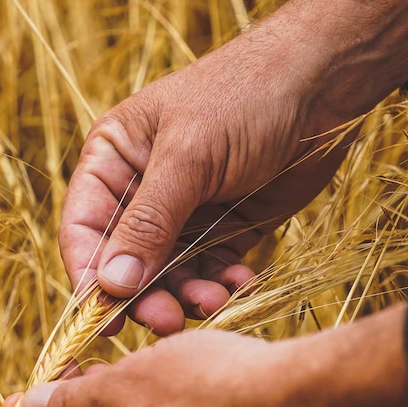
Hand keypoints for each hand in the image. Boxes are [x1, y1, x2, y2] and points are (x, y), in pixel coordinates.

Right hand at [60, 0, 407, 334]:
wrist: (323, 85)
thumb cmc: (245, 99)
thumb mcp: (188, 157)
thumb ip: (148, 223)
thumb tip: (110, 286)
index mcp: (114, 158)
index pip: (84, 228)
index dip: (88, 276)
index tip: (104, 318)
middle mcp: (143, 189)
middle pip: (126, 261)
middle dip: (145, 294)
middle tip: (167, 321)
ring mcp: (186, 212)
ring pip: (170, 274)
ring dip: (188, 295)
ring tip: (215, 300)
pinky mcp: (226, 228)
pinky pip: (211, 271)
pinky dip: (221, 284)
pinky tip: (241, 282)